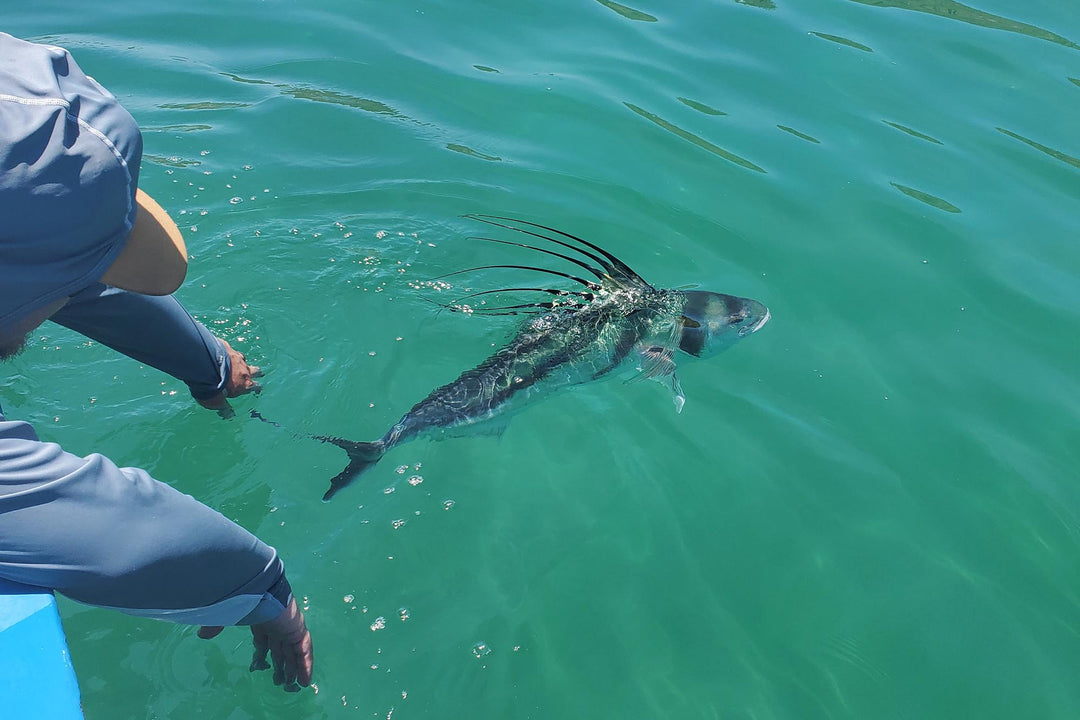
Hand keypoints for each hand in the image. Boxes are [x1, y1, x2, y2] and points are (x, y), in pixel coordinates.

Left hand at [197, 338, 261, 411]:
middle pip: (257, 370)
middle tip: (256, 373)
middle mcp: (244, 370)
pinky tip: (220, 353)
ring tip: (236, 364)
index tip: (257, 388)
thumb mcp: (216, 402)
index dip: (256, 388)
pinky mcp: (227, 347)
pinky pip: (229, 350)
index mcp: (244, 384)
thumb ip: (223, 407)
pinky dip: (227, 353)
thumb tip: (229, 415)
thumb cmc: (212, 387)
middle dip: (257, 372)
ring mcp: (236, 357)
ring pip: (244, 359)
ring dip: (241, 362)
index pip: (256, 387)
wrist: (203, 365)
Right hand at [197, 597, 313, 690]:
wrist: (255, 587)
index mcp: (261, 617)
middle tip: (280, 681)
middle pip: (281, 647)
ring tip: (293, 685)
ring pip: (293, 651)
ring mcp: (288, 625)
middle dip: (281, 664)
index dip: (263, 653)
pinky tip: (304, 680)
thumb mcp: (225, 615)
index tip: (259, 666)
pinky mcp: (297, 629)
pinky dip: (305, 665)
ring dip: (294, 668)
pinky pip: (304, 650)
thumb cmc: (239, 599)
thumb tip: (201, 634)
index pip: (264, 639)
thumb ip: (215, 626)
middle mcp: (276, 622)